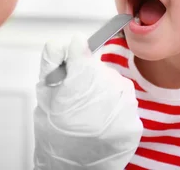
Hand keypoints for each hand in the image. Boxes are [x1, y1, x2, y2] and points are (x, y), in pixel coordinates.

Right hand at [33, 33, 141, 168]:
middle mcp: (103, 97)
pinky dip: (115, 106)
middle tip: (76, 97)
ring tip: (89, 111)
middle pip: (98, 68)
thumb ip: (52, 65)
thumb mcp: (45, 98)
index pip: (81, 51)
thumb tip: (63, 42)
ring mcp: (122, 111)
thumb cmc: (55, 136)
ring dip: (103, 90)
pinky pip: (125, 101)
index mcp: (76, 89)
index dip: (76, 50)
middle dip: (87, 76)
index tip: (75, 50)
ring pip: (114, 82)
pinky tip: (102, 120)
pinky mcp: (134, 123)